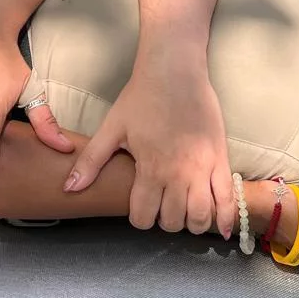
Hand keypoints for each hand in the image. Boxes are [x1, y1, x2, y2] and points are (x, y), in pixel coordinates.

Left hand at [66, 55, 232, 236]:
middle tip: (161, 207)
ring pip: (201, 217)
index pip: (143, 217)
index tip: (139, 206)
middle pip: (173, 221)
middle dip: (164, 220)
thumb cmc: (141, 98)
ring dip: (191, 222)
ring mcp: (204, 169)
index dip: (138, 218)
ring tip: (184, 210)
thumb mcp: (112, 128)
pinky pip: (229, 200)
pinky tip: (220, 226)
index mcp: (150, 169)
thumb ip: (92, 161)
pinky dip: (225, 218)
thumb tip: (70, 188)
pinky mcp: (221, 160)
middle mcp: (179, 174)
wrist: (174, 71)